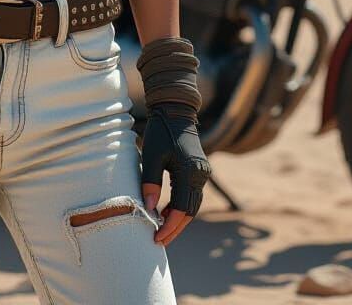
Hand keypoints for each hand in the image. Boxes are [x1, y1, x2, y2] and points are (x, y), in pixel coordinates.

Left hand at [139, 103, 210, 246]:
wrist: (175, 110)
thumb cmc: (161, 132)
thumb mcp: (151, 156)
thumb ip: (150, 183)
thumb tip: (149, 209)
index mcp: (190, 172)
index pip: (181, 209)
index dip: (169, 227)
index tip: (156, 238)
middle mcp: (201, 175)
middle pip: (190, 211)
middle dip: (174, 228)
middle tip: (158, 241)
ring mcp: (202, 173)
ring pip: (192, 205)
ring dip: (178, 220)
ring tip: (160, 230)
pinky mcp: (199, 170)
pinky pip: (191, 196)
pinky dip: (181, 207)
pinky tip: (166, 213)